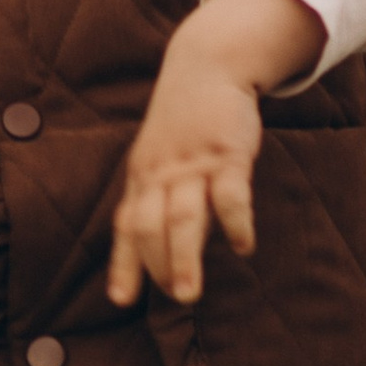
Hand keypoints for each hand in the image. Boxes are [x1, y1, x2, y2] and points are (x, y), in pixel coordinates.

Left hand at [107, 0, 320, 308]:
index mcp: (143, 178)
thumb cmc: (184, 121)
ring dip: (185, 258)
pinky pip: (229, 195)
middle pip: (149, 227)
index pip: (127, 227)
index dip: (124, 264)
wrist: (207, 65)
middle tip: (174, 300)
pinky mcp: (226, 153)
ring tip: (190, 295)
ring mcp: (192, 164)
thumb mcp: (160, 156)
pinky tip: (243, 247)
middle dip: (157, 267)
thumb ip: (159, 197)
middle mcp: (161, 174)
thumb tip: (169, 247)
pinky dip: (234, 224)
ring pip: (182, 218)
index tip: (122, 300)